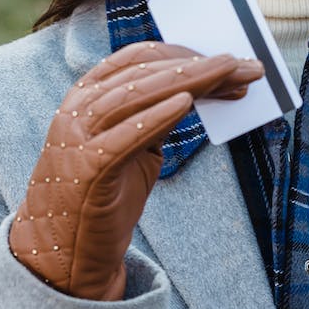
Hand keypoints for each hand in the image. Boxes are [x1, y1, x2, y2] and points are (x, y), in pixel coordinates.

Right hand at [10, 41, 261, 300]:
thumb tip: (198, 93)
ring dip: (186, 80)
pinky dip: (154, 117)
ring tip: (226, 73)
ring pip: (134, 95)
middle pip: (143, 73)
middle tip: (245, 64)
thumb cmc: (102, 198)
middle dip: (198, 65)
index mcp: (86, 98)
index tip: (231, 61)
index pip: (138, 60)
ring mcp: (78, 139)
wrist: (62, 254)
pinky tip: (185, 103)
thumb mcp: (133, 150)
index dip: (185, 54)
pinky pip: (123, 138)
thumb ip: (155, 119)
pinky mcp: (87, 171)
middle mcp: (78, 110)